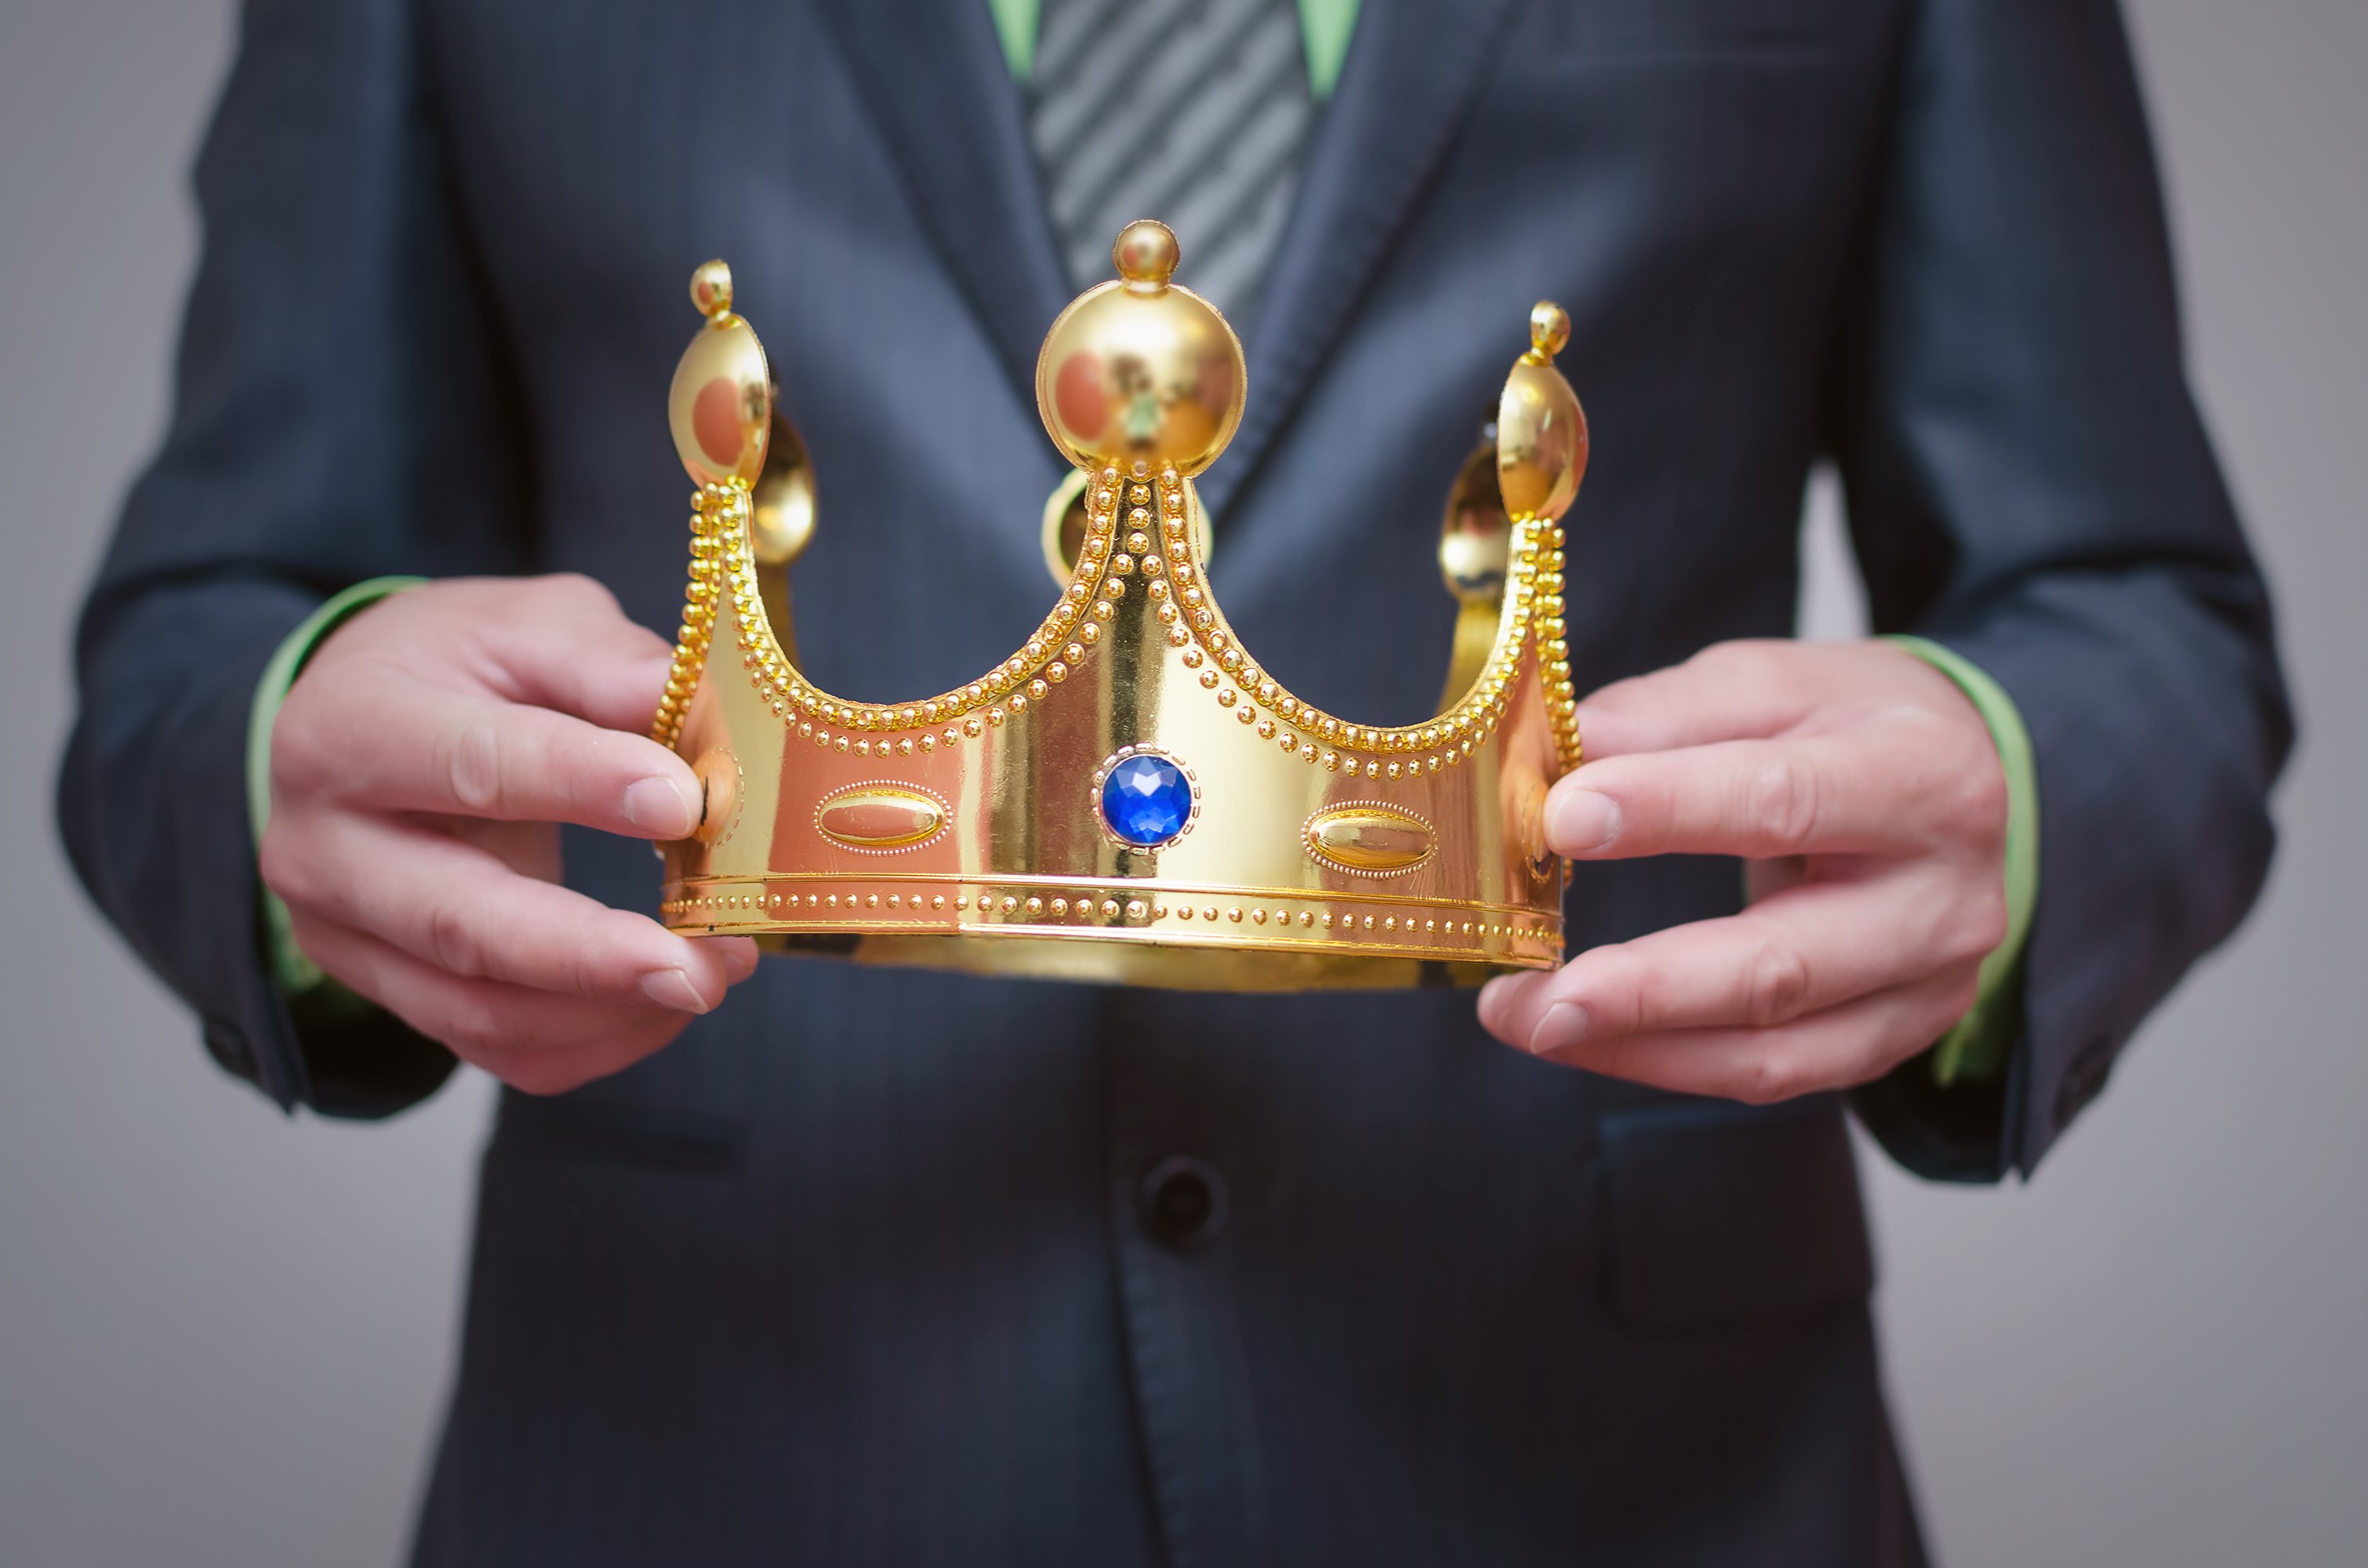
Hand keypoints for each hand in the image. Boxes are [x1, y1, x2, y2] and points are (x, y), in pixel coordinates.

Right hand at [261, 575, 758, 1092]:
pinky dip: (589, 1042)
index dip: (581, 785)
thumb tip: (699, 715)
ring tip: (711, 975)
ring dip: (607, 1010)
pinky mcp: (386, 992)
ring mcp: (344, 936)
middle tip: (701, 964)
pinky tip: (662, 1006)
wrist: (362, 722)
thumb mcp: (525, 625)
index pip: (472, 767)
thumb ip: (604, 664)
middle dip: (592, 954)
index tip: (685, 802)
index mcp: (348, 729)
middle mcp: (325, 848)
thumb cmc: (456, 666)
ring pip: (475, 1010)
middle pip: (458, 923)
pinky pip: (491, 1047)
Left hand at [1477, 639, 2007, 1102]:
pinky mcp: (1898, 1037)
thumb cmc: (1855, 724)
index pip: (1783, 801)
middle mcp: (1941, 897)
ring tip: (1528, 1021)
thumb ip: (1666, 715)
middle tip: (1528, 997)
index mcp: (1920, 775)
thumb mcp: (1774, 682)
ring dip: (1636, 1045)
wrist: (1965, 787)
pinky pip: (1776, 1075)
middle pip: (1784, 963)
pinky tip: (1590, 1041)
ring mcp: (1929, 984)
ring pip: (1775, 1048)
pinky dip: (1671, 1063)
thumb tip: (1557, 754)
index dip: (1667, 811)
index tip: (1560, 818)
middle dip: (1643, 988)